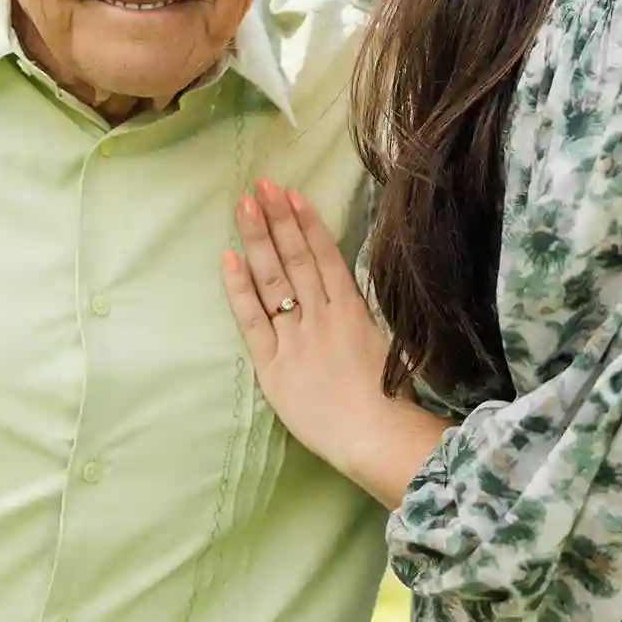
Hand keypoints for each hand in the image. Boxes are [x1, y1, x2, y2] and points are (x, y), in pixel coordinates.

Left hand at [219, 180, 446, 499]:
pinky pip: (253, 319)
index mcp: (353, 311)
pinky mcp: (273, 365)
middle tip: (262, 185)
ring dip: (258, 239)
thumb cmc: (392, 402)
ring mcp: (295, 338)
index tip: (292, 194)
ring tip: (245, 205)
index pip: (325, 256)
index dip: (306, 223)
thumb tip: (353, 297)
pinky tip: (229, 257)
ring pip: (274, 279)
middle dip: (278, 219)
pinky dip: (239, 288)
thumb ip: (367, 320)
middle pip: (296, 258)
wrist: (376, 436)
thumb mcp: (391, 348)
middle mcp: (321, 316)